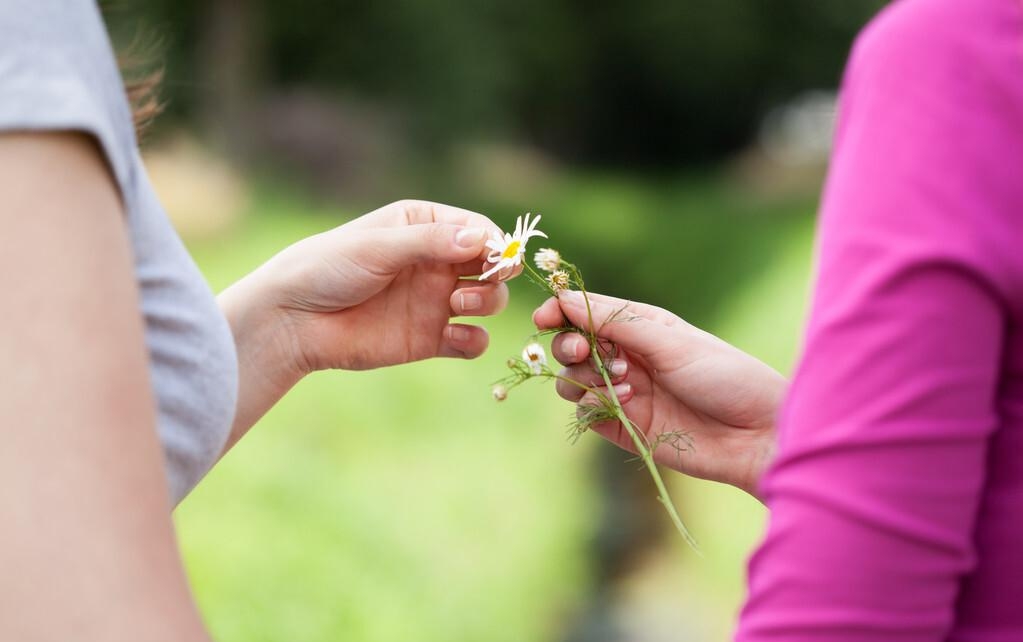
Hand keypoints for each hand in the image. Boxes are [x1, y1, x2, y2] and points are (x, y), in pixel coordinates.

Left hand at [259, 200, 510, 371]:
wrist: (293, 320)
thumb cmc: (328, 268)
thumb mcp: (378, 246)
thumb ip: (430, 242)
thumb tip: (483, 238)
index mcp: (425, 226)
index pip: (479, 228)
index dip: (496, 242)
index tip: (498, 256)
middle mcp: (437, 262)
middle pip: (493, 265)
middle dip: (498, 272)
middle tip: (483, 280)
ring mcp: (436, 301)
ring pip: (490, 300)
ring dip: (487, 301)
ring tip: (458, 304)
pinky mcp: (430, 339)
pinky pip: (471, 341)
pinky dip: (473, 340)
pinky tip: (453, 336)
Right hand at [534, 290, 785, 497]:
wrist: (758, 435)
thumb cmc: (725, 376)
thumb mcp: (670, 341)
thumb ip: (615, 323)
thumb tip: (565, 300)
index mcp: (642, 327)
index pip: (587, 313)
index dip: (561, 312)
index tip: (545, 318)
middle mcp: (629, 357)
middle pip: (573, 347)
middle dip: (569, 347)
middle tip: (584, 353)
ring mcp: (625, 393)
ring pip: (573, 381)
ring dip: (582, 378)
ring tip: (619, 381)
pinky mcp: (625, 428)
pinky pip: (587, 415)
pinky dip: (595, 406)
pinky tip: (628, 403)